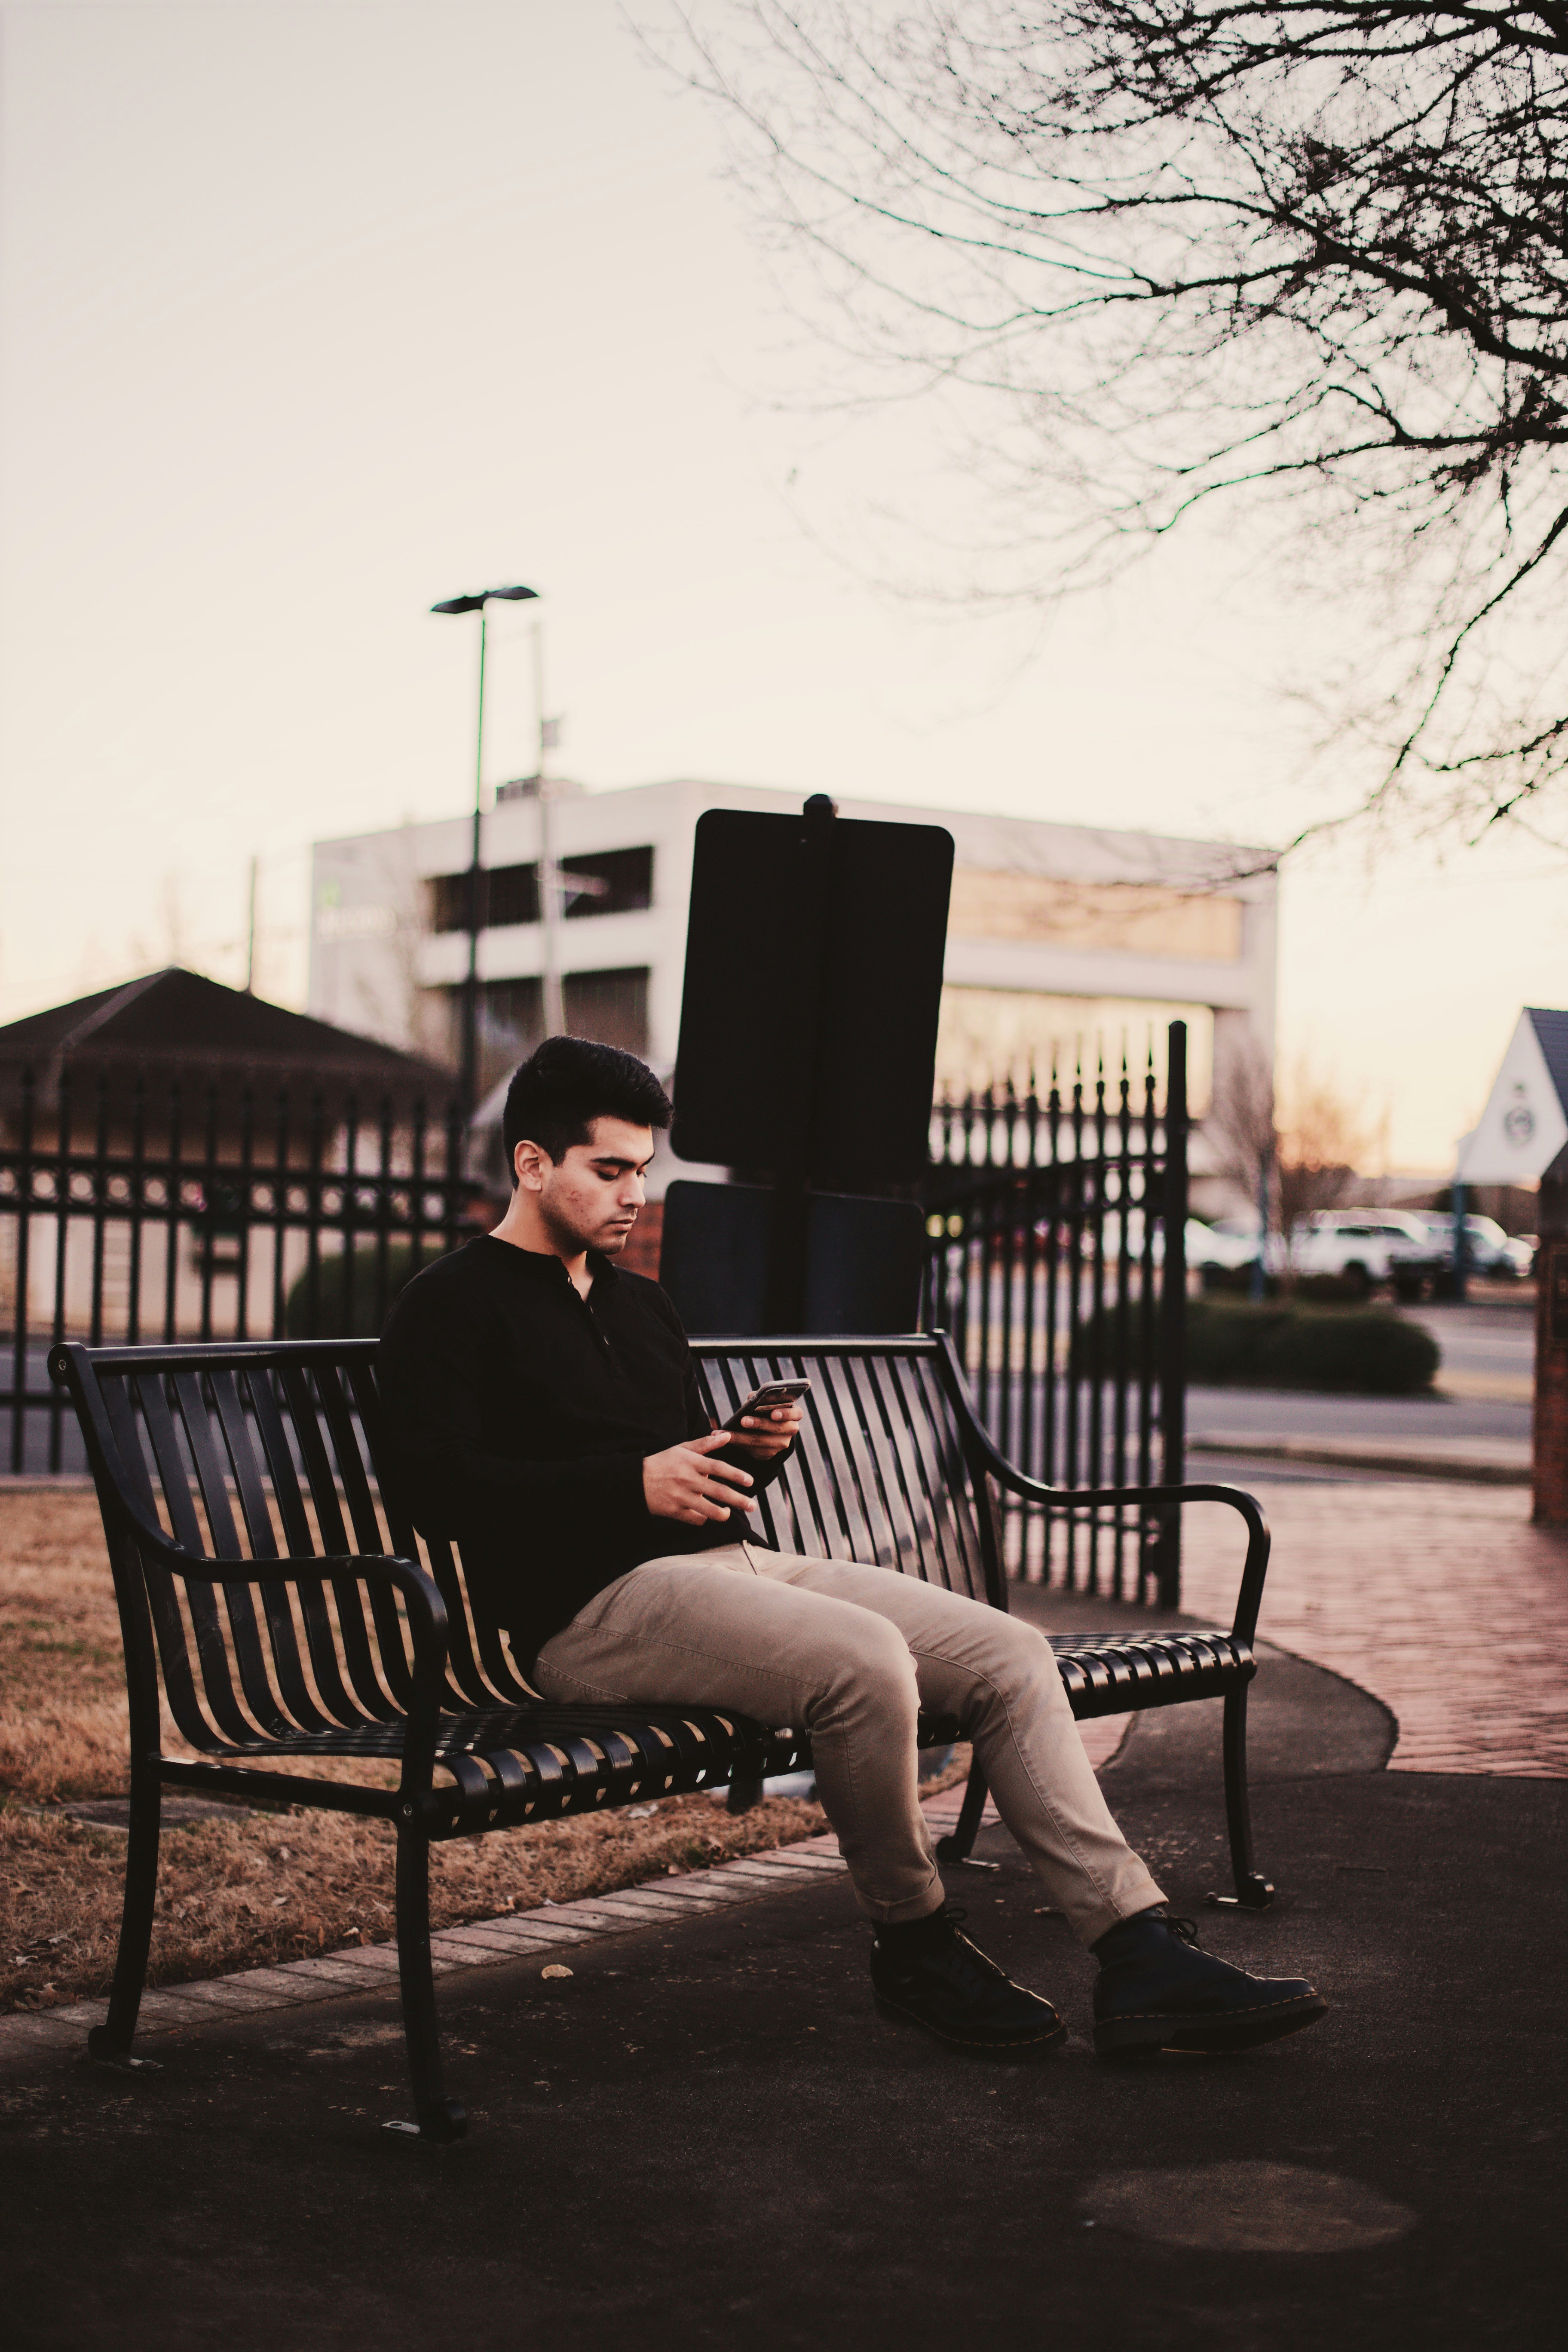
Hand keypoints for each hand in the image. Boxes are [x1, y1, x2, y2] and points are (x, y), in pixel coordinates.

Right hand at [642, 1432, 756, 1525]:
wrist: (636, 1481)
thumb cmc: (663, 1462)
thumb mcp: (682, 1449)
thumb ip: (706, 1444)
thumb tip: (727, 1436)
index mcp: (691, 1463)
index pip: (718, 1467)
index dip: (736, 1475)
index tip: (750, 1481)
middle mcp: (688, 1480)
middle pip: (719, 1492)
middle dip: (739, 1500)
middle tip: (752, 1505)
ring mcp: (682, 1498)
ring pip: (710, 1511)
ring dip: (723, 1514)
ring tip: (728, 1512)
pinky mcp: (676, 1512)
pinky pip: (697, 1519)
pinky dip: (704, 1518)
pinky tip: (707, 1514)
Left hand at [725, 1402, 803, 1461]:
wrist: (766, 1431)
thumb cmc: (765, 1410)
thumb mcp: (766, 1403)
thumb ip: (761, 1399)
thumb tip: (752, 1397)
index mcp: (793, 1415)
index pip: (797, 1414)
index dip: (786, 1414)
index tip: (773, 1413)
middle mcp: (790, 1430)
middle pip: (777, 1428)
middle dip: (759, 1424)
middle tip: (743, 1420)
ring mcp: (781, 1444)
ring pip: (761, 1441)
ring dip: (741, 1436)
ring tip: (725, 1433)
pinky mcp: (769, 1454)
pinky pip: (752, 1450)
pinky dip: (737, 1443)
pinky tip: (723, 1438)